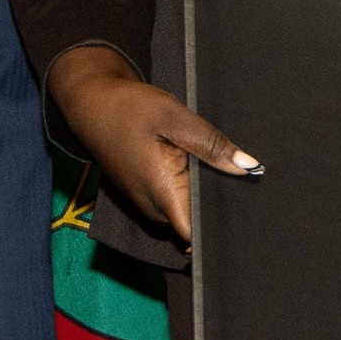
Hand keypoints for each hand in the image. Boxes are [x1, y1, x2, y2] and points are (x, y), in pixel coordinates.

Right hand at [49, 45, 258, 242]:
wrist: (92, 104)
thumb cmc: (129, 108)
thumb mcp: (174, 117)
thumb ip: (211, 144)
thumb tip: (248, 166)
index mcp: (161, 192)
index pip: (195, 235)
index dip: (219, 228)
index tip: (244, 212)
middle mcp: (153, 206)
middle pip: (195, 221)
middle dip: (218, 205)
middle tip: (244, 180)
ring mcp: (147, 202)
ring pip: (187, 209)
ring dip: (204, 193)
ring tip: (224, 166)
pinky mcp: (146, 193)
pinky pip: (176, 199)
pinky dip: (191, 185)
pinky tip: (201, 164)